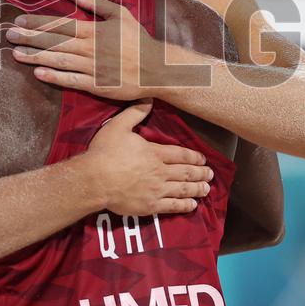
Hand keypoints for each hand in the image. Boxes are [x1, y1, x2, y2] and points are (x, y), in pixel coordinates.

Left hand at [6, 0, 160, 99]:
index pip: (59, 24)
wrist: (155, 68)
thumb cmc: (138, 40)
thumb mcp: (120, 15)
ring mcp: (90, 67)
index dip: (37, 22)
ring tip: (16, 54)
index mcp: (93, 30)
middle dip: (29, 38)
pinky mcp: (95, 85)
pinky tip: (37, 73)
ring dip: (35, 57)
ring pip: (57, 60)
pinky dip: (53, 77)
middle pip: (53, 41)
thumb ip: (96, 4)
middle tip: (9, 35)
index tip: (19, 20)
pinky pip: (70, 80)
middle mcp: (88, 48)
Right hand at [80, 101, 211, 214]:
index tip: (203, 159)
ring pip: (182, 189)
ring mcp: (156, 190)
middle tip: (210, 174)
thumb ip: (135, 113)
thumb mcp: (118, 126)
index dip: (194, 156)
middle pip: (186, 172)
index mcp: (154, 153)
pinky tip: (192, 205)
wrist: (94, 180)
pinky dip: (184, 205)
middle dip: (200, 173)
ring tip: (207, 189)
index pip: (180, 154)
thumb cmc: (105, 152)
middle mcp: (160, 172)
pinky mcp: (150, 206)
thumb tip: (148, 99)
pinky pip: (172, 206)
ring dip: (197, 189)